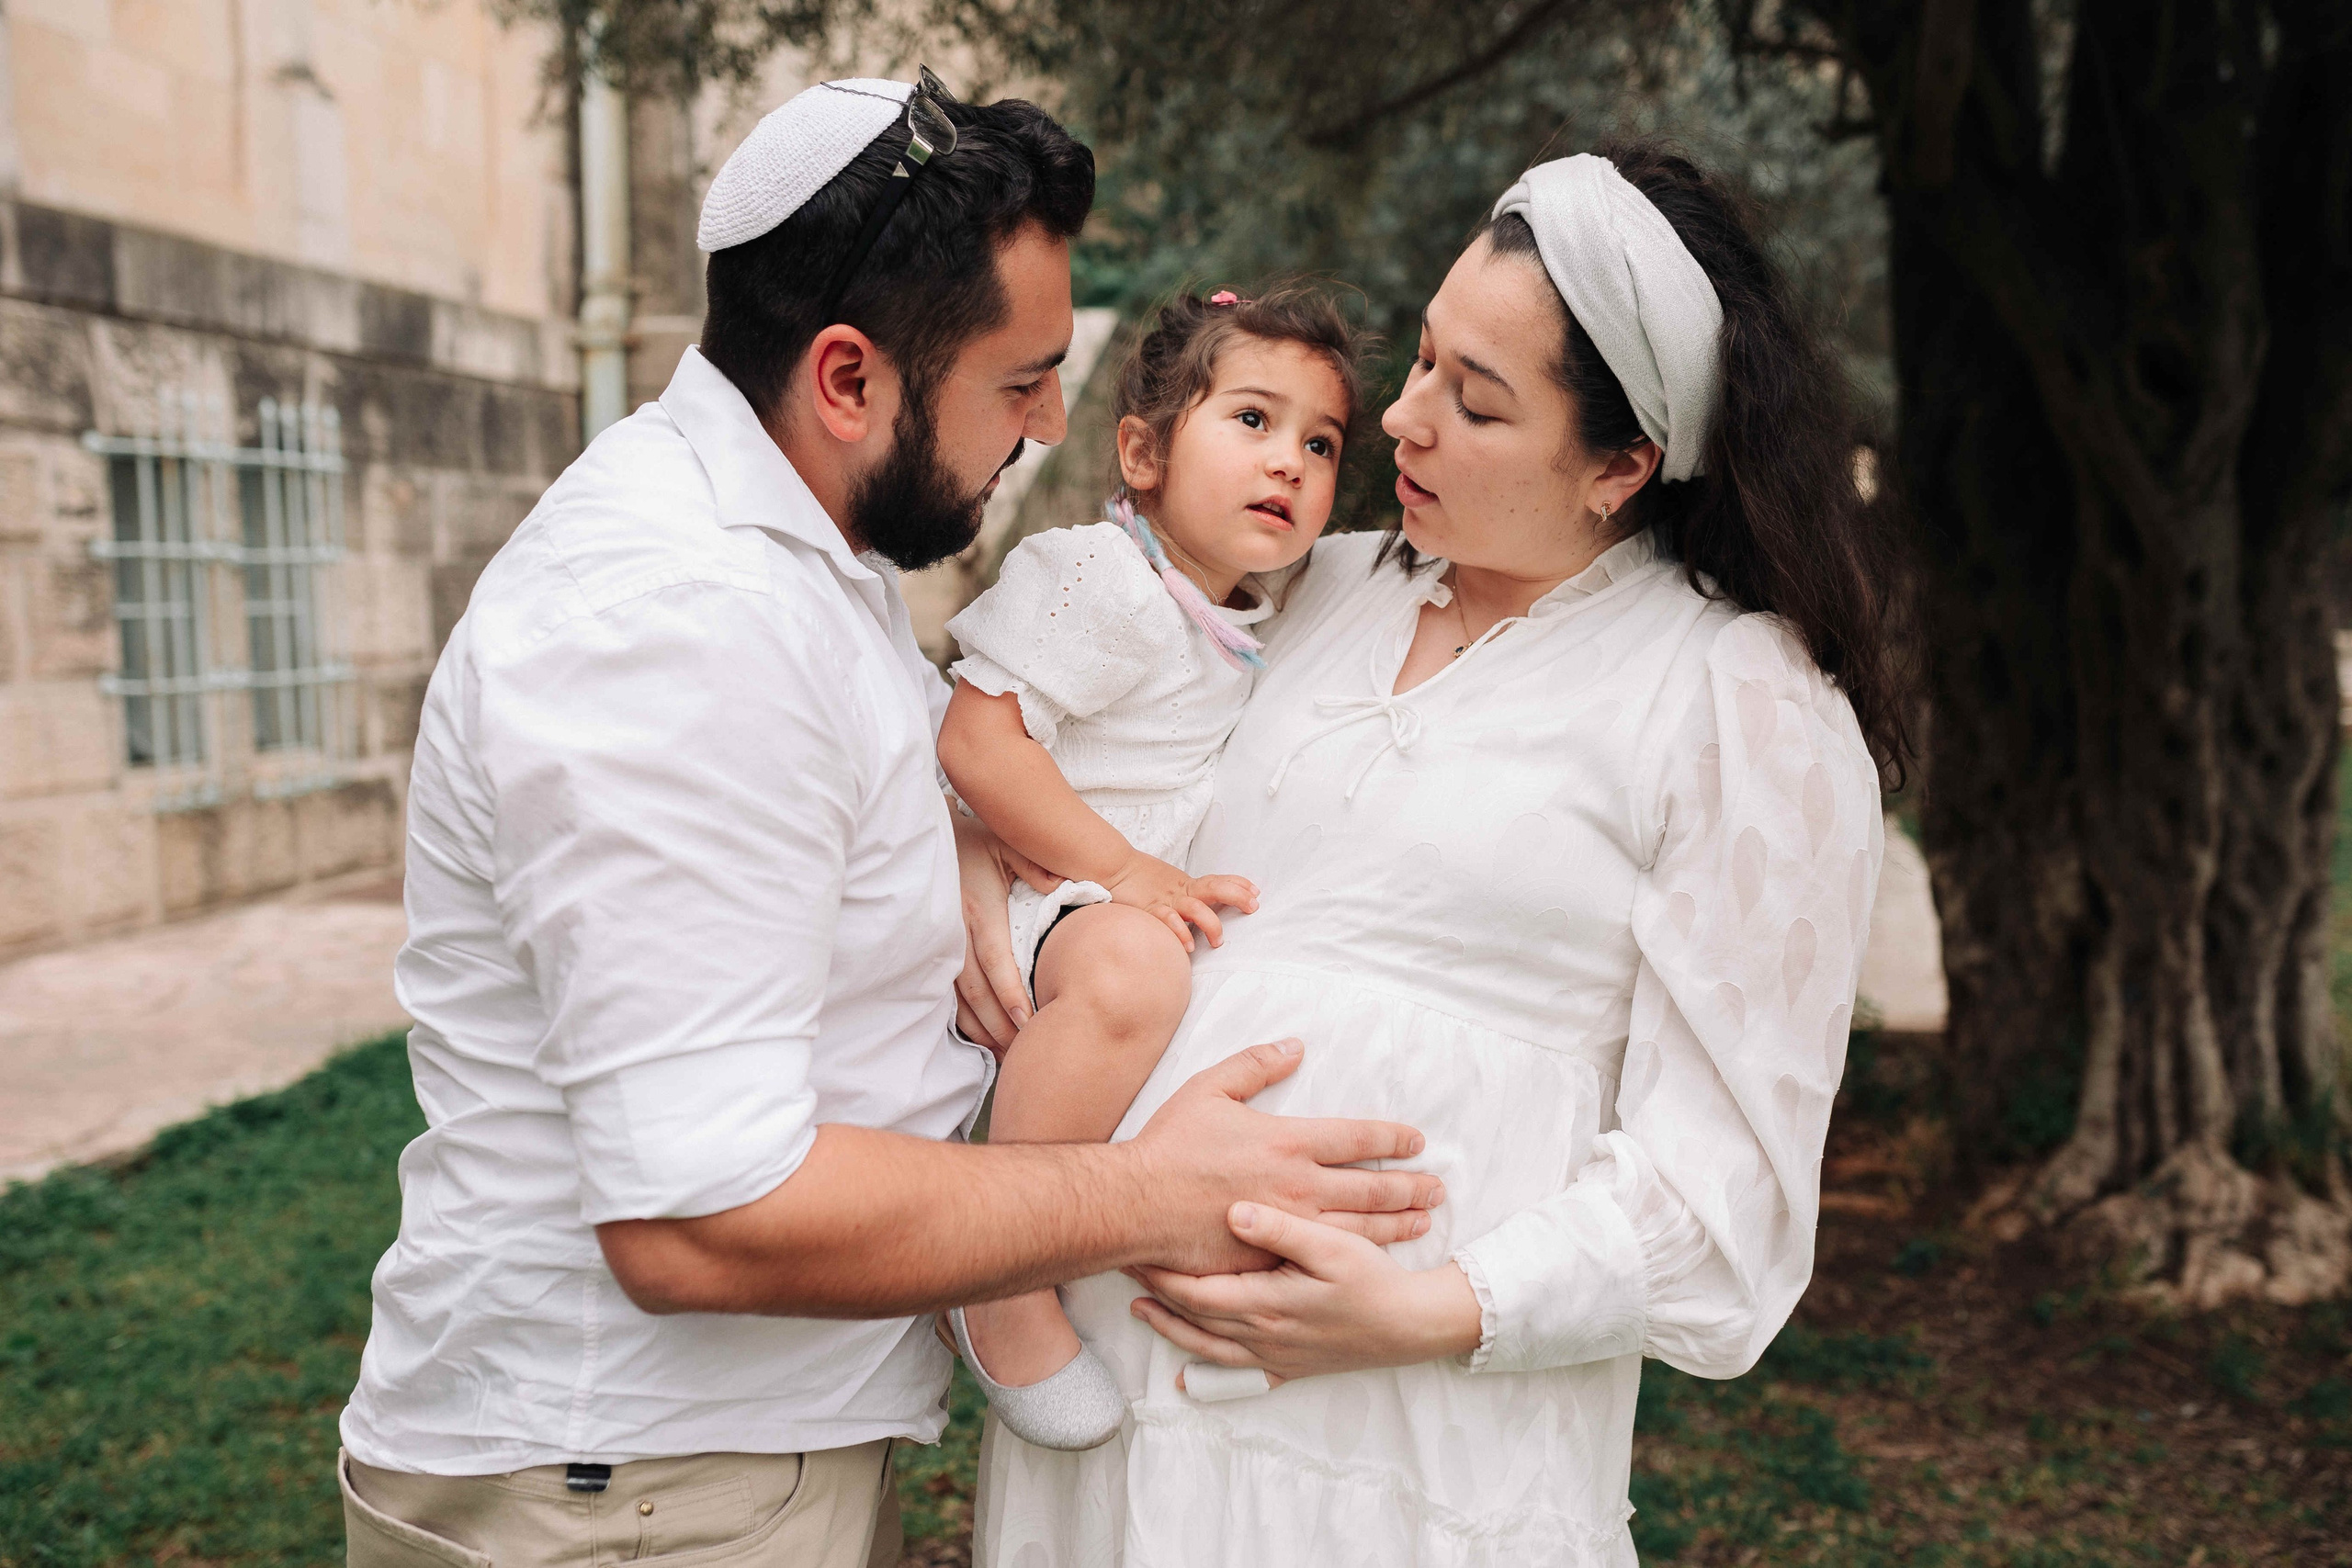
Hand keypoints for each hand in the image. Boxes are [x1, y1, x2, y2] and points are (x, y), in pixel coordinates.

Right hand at [950, 805, 1060, 1055]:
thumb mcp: (1011, 844)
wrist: (934, 837)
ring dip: (980, 1027)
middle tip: (1021, 1051)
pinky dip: (963, 1017)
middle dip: (997, 1025)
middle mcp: (955, 929)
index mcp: (979, 908)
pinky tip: (980, 1035)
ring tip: (1003, 1052)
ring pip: (957, 997)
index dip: (1009, 994)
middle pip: (975, 989)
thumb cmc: (979, 841)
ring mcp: (940, 941)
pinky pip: (945, 991)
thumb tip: (1058, 886)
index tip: (1027, 1022)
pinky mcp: (933, 948)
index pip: (995, 960)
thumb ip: (1036, 865)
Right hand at [1103, 854, 1258, 952]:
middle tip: (1253, 906)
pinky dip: (1180, 932)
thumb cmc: (1138, 879)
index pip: (1217, 881)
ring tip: (1219, 941)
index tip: (1256, 891)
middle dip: (1237, 896)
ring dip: (1211, 924)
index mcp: (1186, 885)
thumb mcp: (1168, 885)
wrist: (1112, 866)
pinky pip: (1168, 921)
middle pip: (1215, 889)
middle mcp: (1180, 891)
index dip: (1238, 884)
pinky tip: (1189, 945)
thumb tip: (1201, 913)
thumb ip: (1184, 896)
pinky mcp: (1150, 910)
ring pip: (1196, 908)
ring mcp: (1166, 900)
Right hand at [1125, 1040, 1442, 1274]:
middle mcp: (1298, 1186)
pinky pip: (1324, 1257)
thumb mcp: (1209, 1088)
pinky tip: (1373, 1257)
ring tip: (1422, 1222)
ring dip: (1396, 1224)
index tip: (1416, 1141)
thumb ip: (1255, 1064)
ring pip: (1357, 1228)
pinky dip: (1356, 1256)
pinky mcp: (1270, 1259)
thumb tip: (1295, 1047)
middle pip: (1370, 1188)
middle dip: (1409, 1187)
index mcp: (1288, 1142)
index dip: (1393, 1139)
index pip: (1358, 1140)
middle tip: (1437, 1189)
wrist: (1135, 1206)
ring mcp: (1287, 1227)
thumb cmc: (1169, 1146)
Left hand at [1126, 1202, 1484, 1386]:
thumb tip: (1233, 1214)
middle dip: (1157, 1292)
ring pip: (1207, 1346)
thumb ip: (1281, 1230)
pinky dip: (1207, 1374)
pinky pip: (1236, 1375)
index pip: (1196, 1290)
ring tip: (1141, 1310)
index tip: (1133, 1250)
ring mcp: (1273, 1356)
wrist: (1410, 1328)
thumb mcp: (1333, 1246)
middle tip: (1124, 1268)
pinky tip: (1190, 1377)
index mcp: (1266, 1303)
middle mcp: (1261, 1335)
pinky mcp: (1288, 1367)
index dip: (1161, 1272)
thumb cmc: (1373, 1281)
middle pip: (1193, 1316)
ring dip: (1171, 1329)